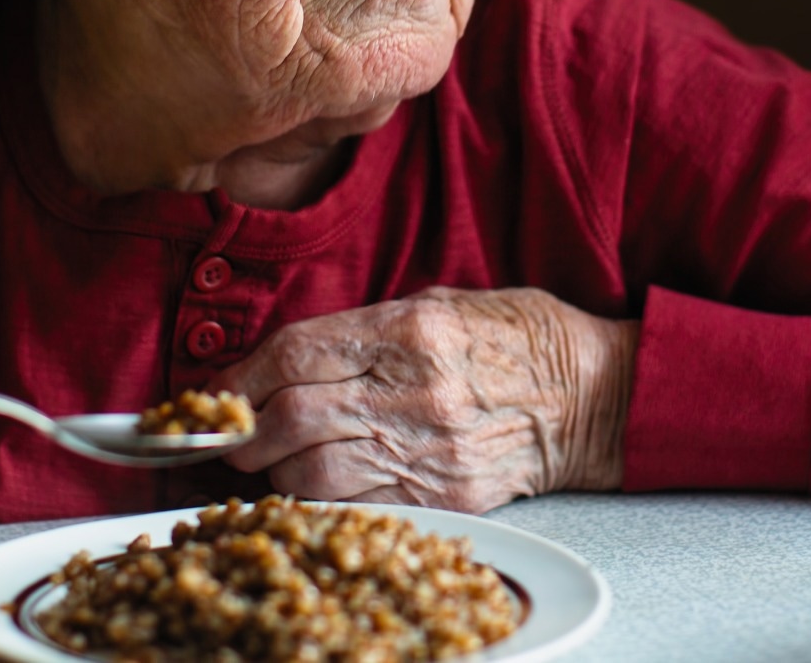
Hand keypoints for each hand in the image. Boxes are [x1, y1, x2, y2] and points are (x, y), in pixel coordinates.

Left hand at [210, 287, 636, 513]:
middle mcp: (415, 391)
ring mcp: (430, 450)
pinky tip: (316, 491)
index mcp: (410, 330)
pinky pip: (357, 509)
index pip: (294, 354)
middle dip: (245, 433)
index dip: (240, 380)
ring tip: (273, 465)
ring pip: (312, 474)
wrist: (595, 393)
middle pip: (291, 418)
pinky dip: (321, 504)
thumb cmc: (514, 337)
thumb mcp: (440, 302)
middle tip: (231, 438)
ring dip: (276, 474)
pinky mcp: (445, 497)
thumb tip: (283, 358)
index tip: (216, 396)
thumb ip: (363, 329)